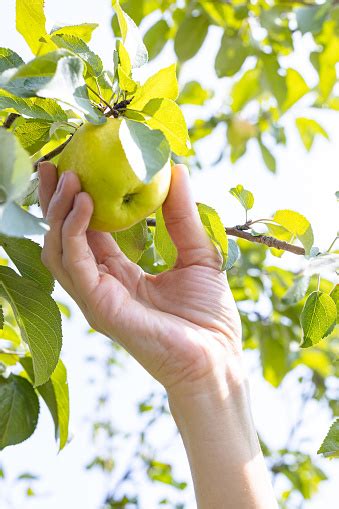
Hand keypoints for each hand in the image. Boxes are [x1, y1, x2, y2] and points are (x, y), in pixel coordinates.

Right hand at [39, 163, 241, 397]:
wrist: (218, 359)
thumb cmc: (209, 315)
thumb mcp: (199, 253)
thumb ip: (182, 215)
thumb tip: (178, 169)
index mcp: (119, 273)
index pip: (87, 230)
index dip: (78, 198)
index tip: (75, 164)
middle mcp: (101, 284)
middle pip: (63, 236)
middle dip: (54, 200)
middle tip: (53, 163)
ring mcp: (96, 297)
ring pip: (58, 249)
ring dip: (58, 211)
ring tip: (69, 178)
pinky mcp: (100, 306)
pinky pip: (75, 264)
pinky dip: (74, 231)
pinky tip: (85, 203)